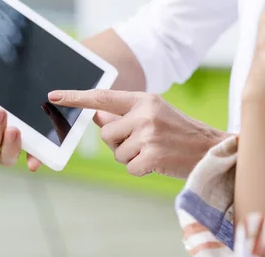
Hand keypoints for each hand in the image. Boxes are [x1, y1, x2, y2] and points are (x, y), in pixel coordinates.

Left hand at [48, 90, 229, 178]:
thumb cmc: (180, 132)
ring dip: (131, 157)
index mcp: (144, 100)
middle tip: (144, 143)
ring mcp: (148, 135)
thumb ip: (125, 114)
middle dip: (119, 143)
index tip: (54, 96)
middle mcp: (144, 114)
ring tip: (154, 151)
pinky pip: (128, 167)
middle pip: (107, 134)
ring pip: (117, 153)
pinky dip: (140, 169)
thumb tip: (96, 114)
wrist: (210, 149)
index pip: (103, 97)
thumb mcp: (154, 114)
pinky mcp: (151, 156)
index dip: (76, 97)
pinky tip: (157, 162)